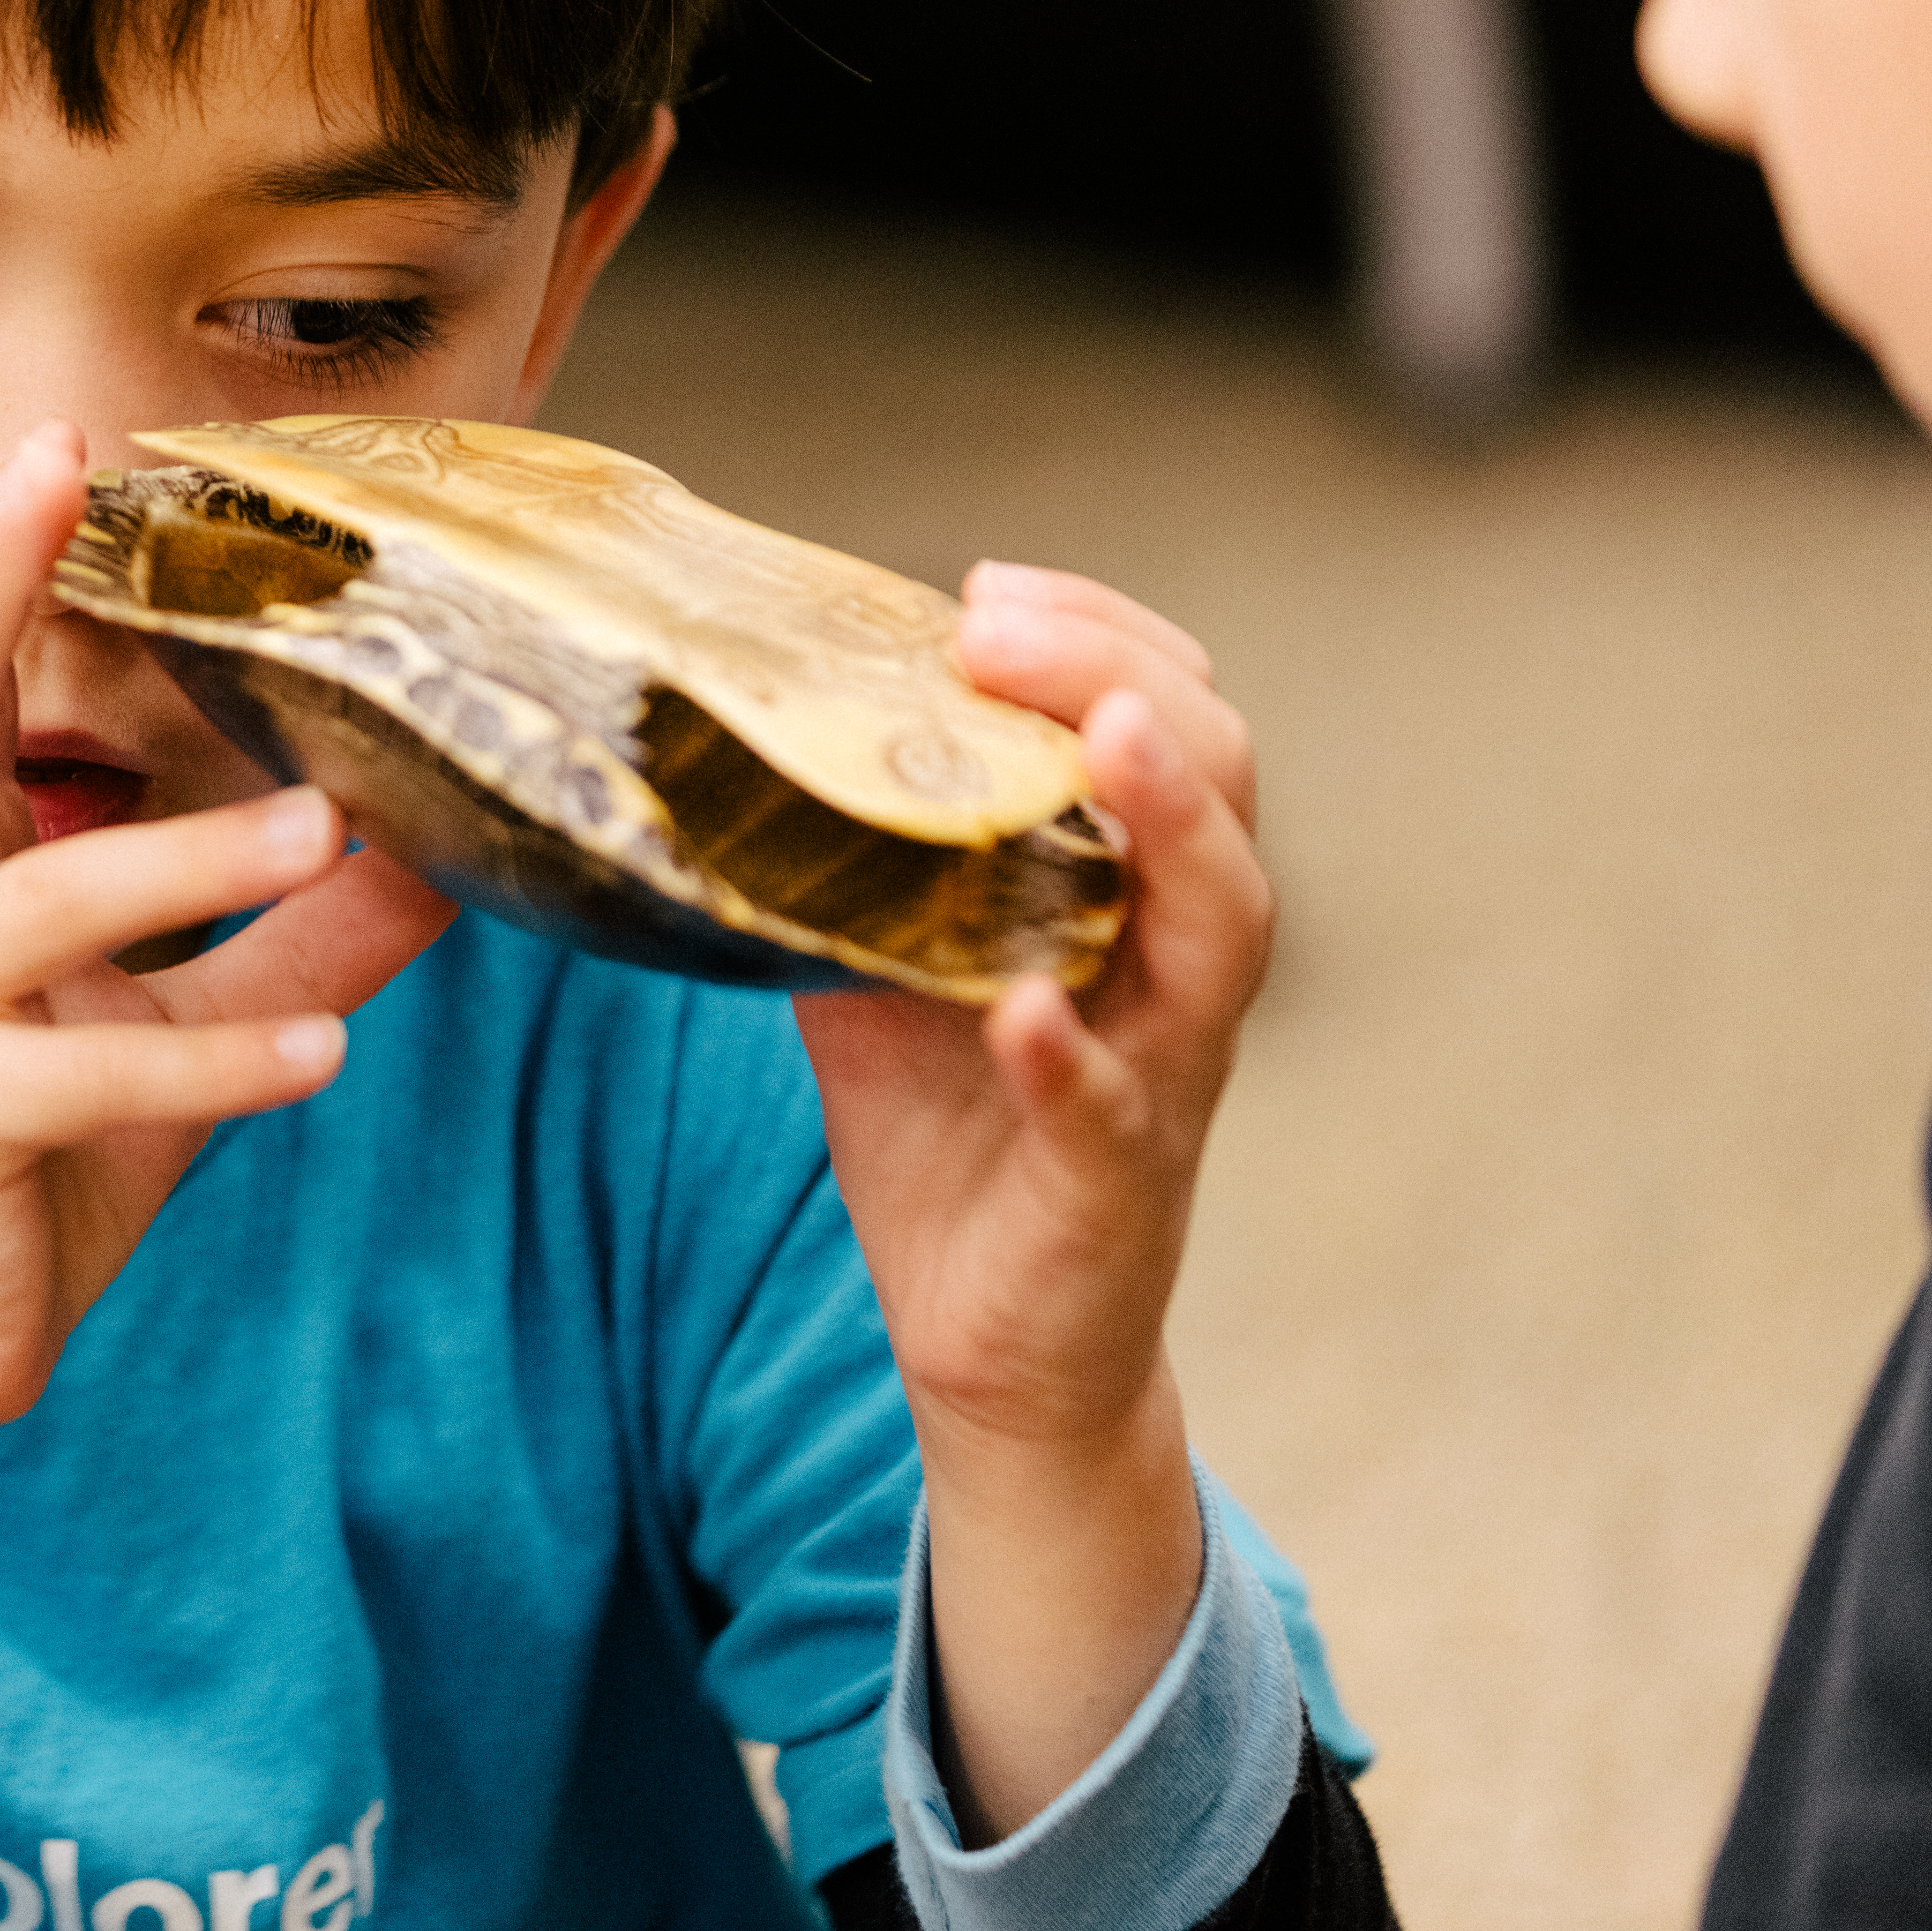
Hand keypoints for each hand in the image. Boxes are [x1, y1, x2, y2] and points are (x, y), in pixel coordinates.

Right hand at [0, 424, 451, 1692]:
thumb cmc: (27, 1171)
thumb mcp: (169, 1039)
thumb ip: (285, 945)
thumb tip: (434, 868)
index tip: (52, 446)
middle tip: (69, 475)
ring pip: (52, 903)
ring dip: (192, 862)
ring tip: (324, 834)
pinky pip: (95, 1070)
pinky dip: (217, 1061)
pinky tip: (321, 1049)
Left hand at [791, 562, 1268, 1829]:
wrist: (989, 1341)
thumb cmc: (948, 1134)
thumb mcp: (871, 971)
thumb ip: (830, 866)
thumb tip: (709, 753)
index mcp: (1123, 890)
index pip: (1161, 719)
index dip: (1097, 637)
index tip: (986, 589)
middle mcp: (1171, 962)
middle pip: (1219, 782)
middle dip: (1128, 682)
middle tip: (1007, 628)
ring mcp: (1162, 1070)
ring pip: (1222, 924)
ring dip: (1168, 821)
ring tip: (1107, 740)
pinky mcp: (1116, 1180)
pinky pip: (1112, 1105)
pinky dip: (1070, 1053)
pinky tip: (1023, 1007)